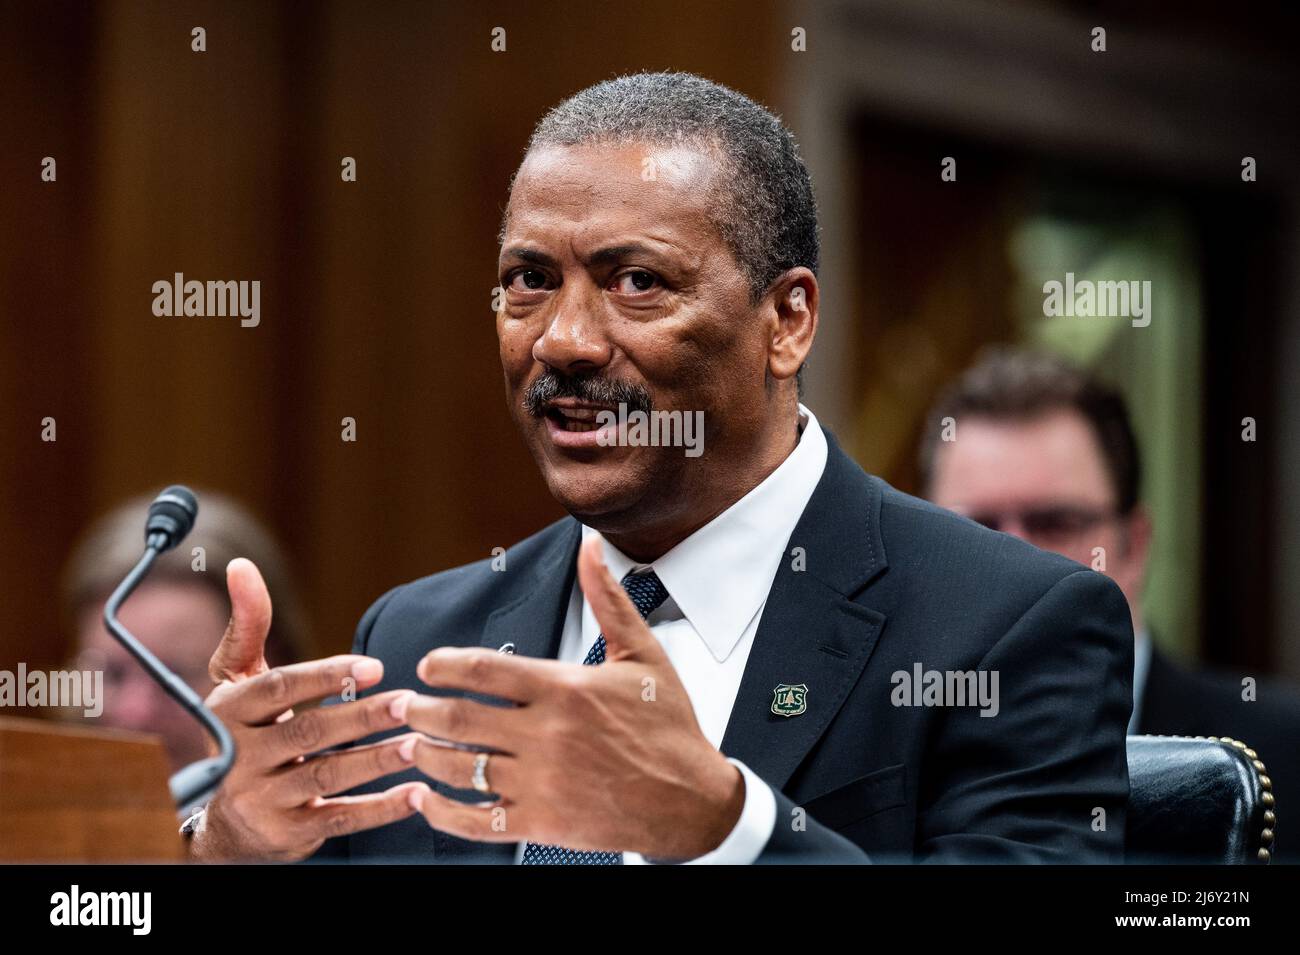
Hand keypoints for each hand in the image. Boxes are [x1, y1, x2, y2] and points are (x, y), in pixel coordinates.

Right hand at [190, 558, 430, 861]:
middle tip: (410, 703)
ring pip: (326, 776)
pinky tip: (416, 796)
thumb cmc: (242, 733)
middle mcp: (239, 757)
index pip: (280, 688)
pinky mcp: (286, 834)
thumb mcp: (238, 681)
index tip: (374, 667)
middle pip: (308, 732)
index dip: (326, 676)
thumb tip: (242, 566)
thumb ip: (248, 626)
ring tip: (421, 744)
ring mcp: (260, 799)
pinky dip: (380, 810)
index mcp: (230, 711)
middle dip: (362, 718)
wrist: (221, 822)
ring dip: (377, 761)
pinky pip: (339, 820)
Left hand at [402, 536, 744, 859]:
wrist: (692, 801)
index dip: (444, 665)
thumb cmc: (668, 726)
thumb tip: (590, 546)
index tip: (428, 666)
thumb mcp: (642, 655)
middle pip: (458, 718)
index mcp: (565, 688)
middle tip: (402, 706)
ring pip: (460, 768)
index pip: (483, 668)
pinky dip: (443, 813)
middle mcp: (547, 734)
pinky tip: (428, 800)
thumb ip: (607, 600)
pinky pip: (477, 821)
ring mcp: (542, 782)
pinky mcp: (542, 824)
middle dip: (419, 710)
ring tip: (408, 746)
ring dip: (423, 755)